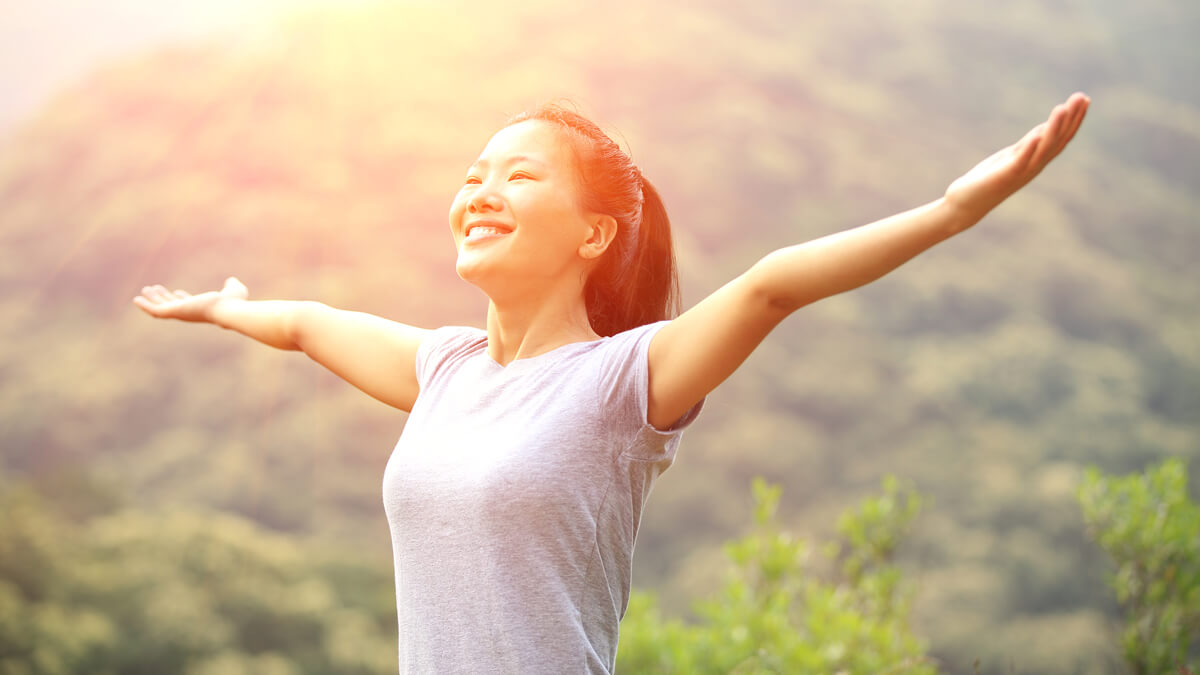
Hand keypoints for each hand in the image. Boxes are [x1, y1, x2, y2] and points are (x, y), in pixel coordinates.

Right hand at [133, 276, 248, 322]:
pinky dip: (146, 305)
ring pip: (162, 307)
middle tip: (154, 289)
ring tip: (144, 290)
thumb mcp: (234, 290)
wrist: (228, 309)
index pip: (189, 304)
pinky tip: (137, 299)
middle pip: (173, 305)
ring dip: (152, 299)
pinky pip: (155, 310)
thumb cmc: (234, 303)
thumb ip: (231, 285)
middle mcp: (189, 312)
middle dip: (163, 297)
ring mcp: (181, 313)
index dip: (182, 298)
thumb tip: (231, 281)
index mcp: (201, 308)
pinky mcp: (174, 312)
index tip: (177, 293)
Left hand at [945, 92, 1089, 218]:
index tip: (1084, 99)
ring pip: (1043, 149)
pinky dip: (1029, 148)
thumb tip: (1045, 127)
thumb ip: (1028, 144)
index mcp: (1036, 160)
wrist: (965, 204)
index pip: (1061, 138)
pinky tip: (1036, 135)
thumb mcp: (1012, 156)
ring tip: (1062, 108)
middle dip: (1070, 119)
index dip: (1074, 120)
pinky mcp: (1005, 176)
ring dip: (1053, 129)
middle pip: (1058, 141)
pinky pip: (1020, 161)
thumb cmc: (988, 179)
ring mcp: (1021, 172)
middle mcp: (1034, 166)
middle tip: (1081, 97)